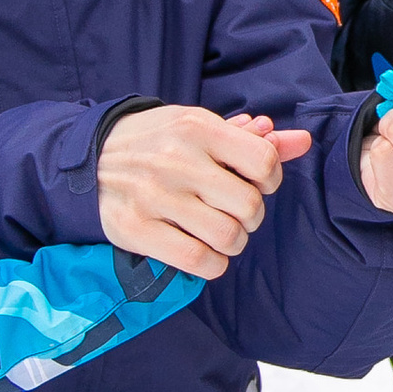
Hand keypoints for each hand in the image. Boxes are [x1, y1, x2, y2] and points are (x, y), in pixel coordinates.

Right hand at [97, 105, 310, 281]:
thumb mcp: (202, 129)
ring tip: (219, 233)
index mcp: (197, 128)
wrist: (90, 158)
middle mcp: (176, 160)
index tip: (254, 183)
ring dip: (233, 242)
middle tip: (233, 212)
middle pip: (249, 206)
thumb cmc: (159, 143)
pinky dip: (213, 264)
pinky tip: (205, 252)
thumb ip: (253, 140)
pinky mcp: (135, 229)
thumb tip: (302, 141)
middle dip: (251, 216)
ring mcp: (154, 196)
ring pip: (228, 237)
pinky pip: (198, 261)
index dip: (270, 179)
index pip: (263, 161)